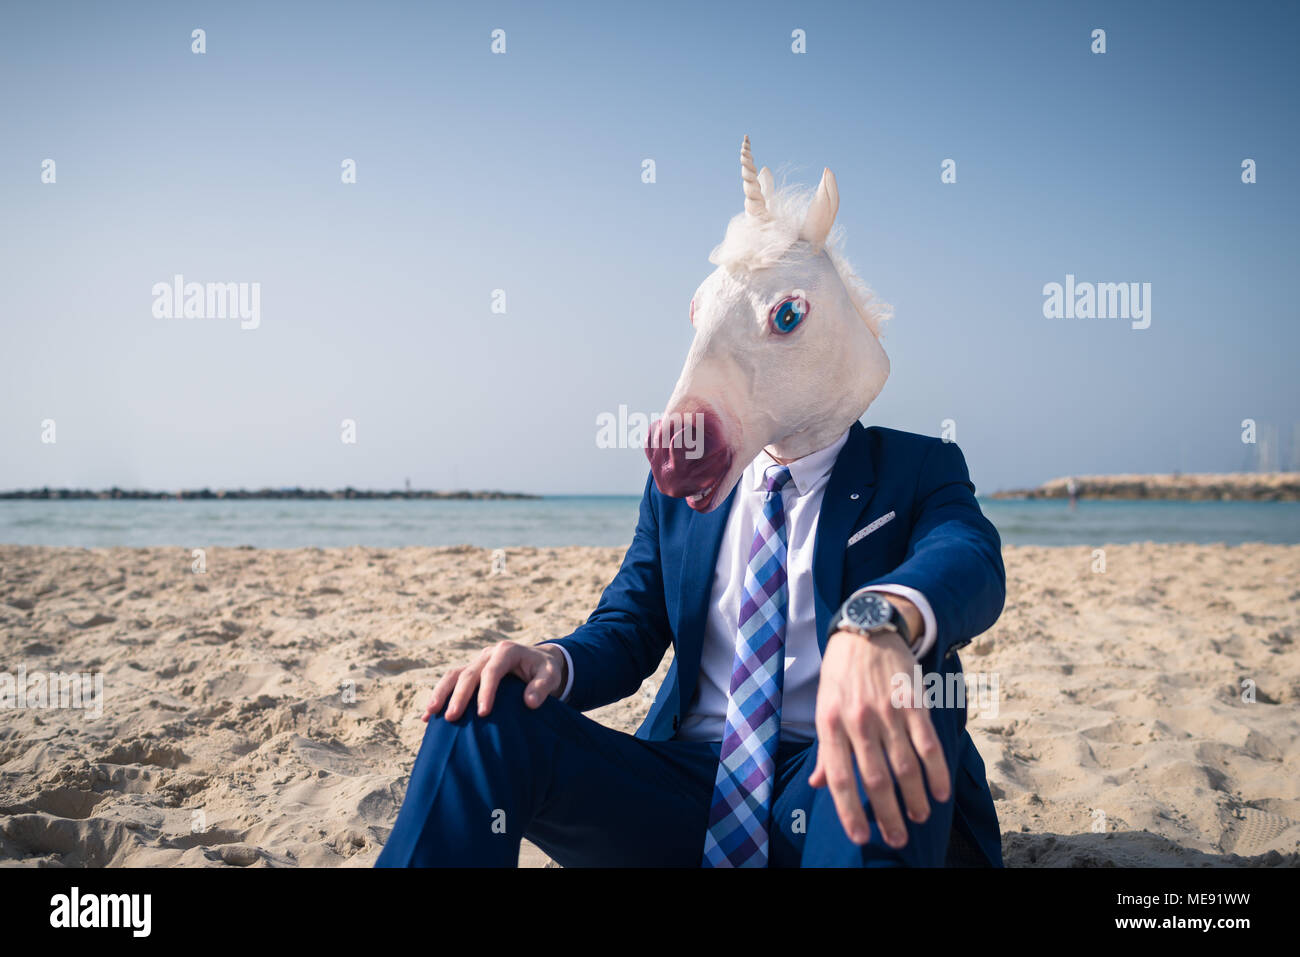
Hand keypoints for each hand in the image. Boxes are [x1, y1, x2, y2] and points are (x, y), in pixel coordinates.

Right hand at [423, 641, 566, 722]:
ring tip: (430, 714)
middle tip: (451, 718)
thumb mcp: (550, 675)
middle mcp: (487, 654)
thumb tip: (530, 702)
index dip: (486, 691)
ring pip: (453, 675)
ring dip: (441, 694)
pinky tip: (427, 716)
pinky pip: (450, 682)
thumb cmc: (544, 670)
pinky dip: (439, 697)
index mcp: (507, 651)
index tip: (483, 713)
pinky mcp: (470, 672)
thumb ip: (542, 686)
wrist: (538, 661)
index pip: (493, 671)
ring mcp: (476, 662)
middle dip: (459, 696)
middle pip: (468, 673)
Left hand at [809, 627, 950, 848]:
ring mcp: (887, 712)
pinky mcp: (913, 703)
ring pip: (904, 767)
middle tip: (897, 839)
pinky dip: (936, 772)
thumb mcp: (824, 708)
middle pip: (875, 779)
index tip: (862, 838)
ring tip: (919, 818)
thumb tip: (819, 786)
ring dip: (914, 798)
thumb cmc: (840, 675)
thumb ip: (825, 751)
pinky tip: (940, 792)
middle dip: (887, 815)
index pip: (840, 779)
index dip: (851, 812)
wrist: (866, 630)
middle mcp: (858, 721)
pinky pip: (928, 745)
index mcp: (830, 724)